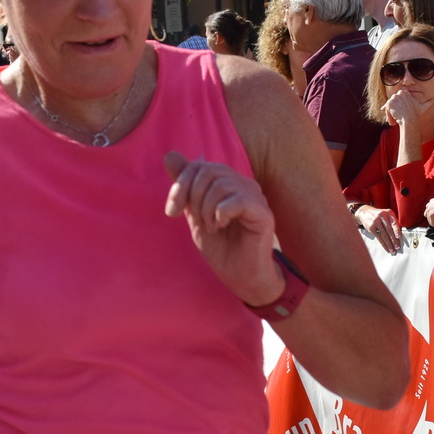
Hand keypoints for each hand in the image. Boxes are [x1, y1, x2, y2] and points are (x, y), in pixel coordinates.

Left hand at [163, 152, 281, 306]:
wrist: (240, 277)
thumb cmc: (221, 248)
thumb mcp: (194, 214)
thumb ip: (185, 186)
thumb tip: (170, 155)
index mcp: (228, 183)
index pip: (199, 166)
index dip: (180, 184)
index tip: (172, 211)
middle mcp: (244, 185)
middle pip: (208, 171)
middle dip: (191, 196)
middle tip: (195, 221)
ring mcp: (255, 197)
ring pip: (221, 185)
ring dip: (206, 209)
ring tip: (211, 227)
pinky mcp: (263, 213)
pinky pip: (237, 200)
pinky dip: (220, 213)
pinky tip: (221, 226)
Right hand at [354, 205, 402, 253]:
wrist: (365, 213)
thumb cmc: (379, 216)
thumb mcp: (386, 215)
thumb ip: (393, 222)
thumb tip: (399, 235)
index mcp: (389, 213)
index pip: (394, 223)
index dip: (396, 230)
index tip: (399, 237)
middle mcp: (382, 216)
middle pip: (389, 230)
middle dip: (394, 240)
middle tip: (397, 247)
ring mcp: (376, 222)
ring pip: (384, 235)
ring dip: (389, 244)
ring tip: (393, 250)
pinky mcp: (371, 227)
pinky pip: (379, 237)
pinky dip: (383, 244)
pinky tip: (386, 248)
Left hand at [382, 88, 429, 128]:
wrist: (409, 121)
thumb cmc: (416, 115)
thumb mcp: (424, 107)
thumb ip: (430, 102)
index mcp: (405, 92)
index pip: (398, 100)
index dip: (399, 108)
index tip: (401, 115)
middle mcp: (399, 93)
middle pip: (393, 103)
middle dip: (395, 112)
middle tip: (398, 120)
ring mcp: (393, 98)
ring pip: (389, 107)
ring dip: (391, 115)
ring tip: (395, 123)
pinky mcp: (389, 103)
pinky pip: (386, 110)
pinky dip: (388, 117)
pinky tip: (392, 123)